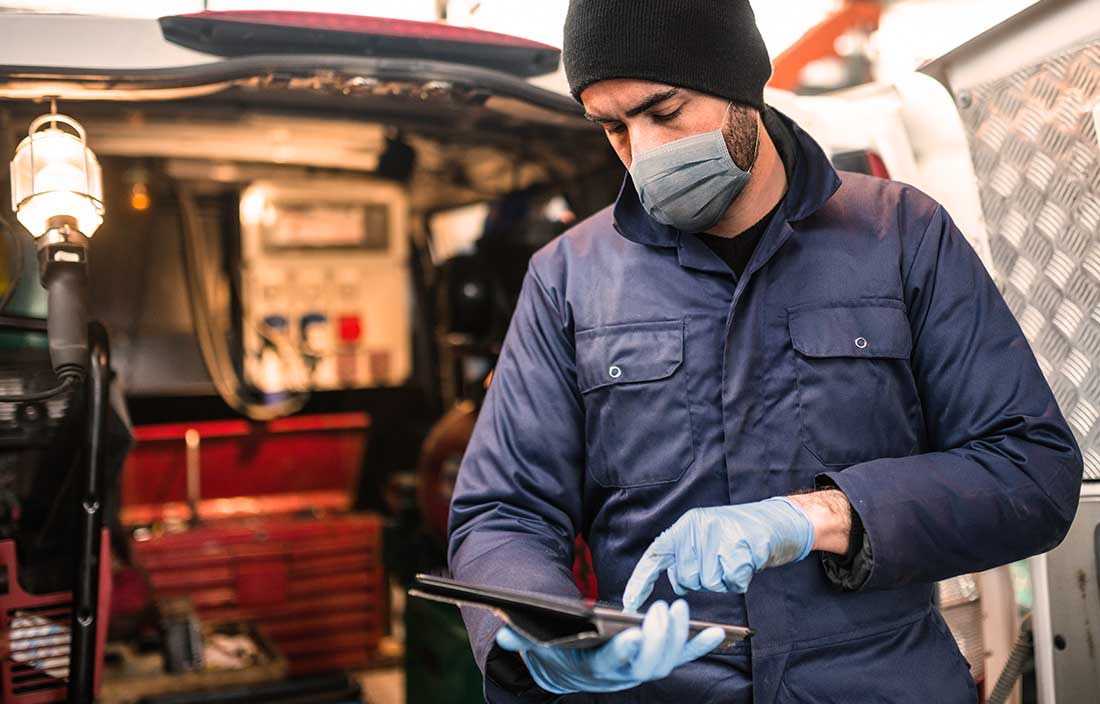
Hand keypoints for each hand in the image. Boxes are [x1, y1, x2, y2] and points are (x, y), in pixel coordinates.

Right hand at [494, 599, 723, 693]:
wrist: (569, 667)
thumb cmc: (555, 649)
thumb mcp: (536, 644)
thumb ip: (522, 641)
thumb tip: (502, 636)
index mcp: (596, 668)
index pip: (612, 664)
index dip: (623, 653)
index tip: (632, 636)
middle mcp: (623, 674)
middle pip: (648, 664)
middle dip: (660, 639)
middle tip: (665, 609)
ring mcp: (643, 667)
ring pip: (668, 660)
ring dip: (682, 638)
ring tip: (685, 610)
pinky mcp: (657, 659)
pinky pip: (684, 655)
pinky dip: (702, 646)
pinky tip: (722, 633)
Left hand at [622, 497, 814, 610]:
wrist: (778, 520)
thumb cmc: (739, 534)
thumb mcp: (705, 535)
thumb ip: (687, 554)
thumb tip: (676, 582)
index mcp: (686, 525)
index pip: (655, 554)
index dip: (641, 580)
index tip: (630, 603)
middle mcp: (698, 528)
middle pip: (685, 578)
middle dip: (701, 580)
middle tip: (720, 562)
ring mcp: (719, 537)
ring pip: (708, 583)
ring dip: (723, 580)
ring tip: (734, 560)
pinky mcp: (740, 549)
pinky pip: (732, 584)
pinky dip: (740, 581)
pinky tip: (747, 563)